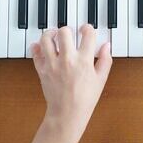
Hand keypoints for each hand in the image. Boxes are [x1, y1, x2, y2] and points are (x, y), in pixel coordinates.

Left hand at [31, 24, 112, 142]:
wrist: (67, 113)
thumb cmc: (85, 99)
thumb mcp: (101, 79)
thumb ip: (105, 60)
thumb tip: (107, 45)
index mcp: (84, 61)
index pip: (87, 34)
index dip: (88, 28)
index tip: (86, 30)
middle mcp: (67, 59)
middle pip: (64, 32)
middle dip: (67, 29)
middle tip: (69, 33)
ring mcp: (53, 64)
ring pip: (46, 39)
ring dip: (50, 34)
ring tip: (54, 35)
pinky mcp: (42, 70)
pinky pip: (35, 53)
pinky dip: (37, 47)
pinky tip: (42, 47)